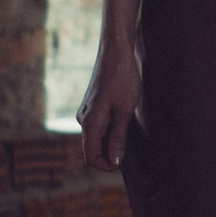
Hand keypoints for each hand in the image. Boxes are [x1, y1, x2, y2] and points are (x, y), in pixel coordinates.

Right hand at [79, 37, 141, 172]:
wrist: (115, 50)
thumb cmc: (122, 77)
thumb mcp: (124, 110)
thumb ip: (118, 137)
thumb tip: (114, 161)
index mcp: (89, 123)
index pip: (91, 158)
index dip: (106, 166)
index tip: (124, 163)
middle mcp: (83, 119)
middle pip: (93, 149)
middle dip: (110, 154)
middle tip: (132, 146)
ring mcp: (86, 112)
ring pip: (97, 138)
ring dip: (112, 141)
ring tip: (130, 129)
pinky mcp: (92, 105)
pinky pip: (99, 126)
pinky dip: (111, 130)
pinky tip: (125, 120)